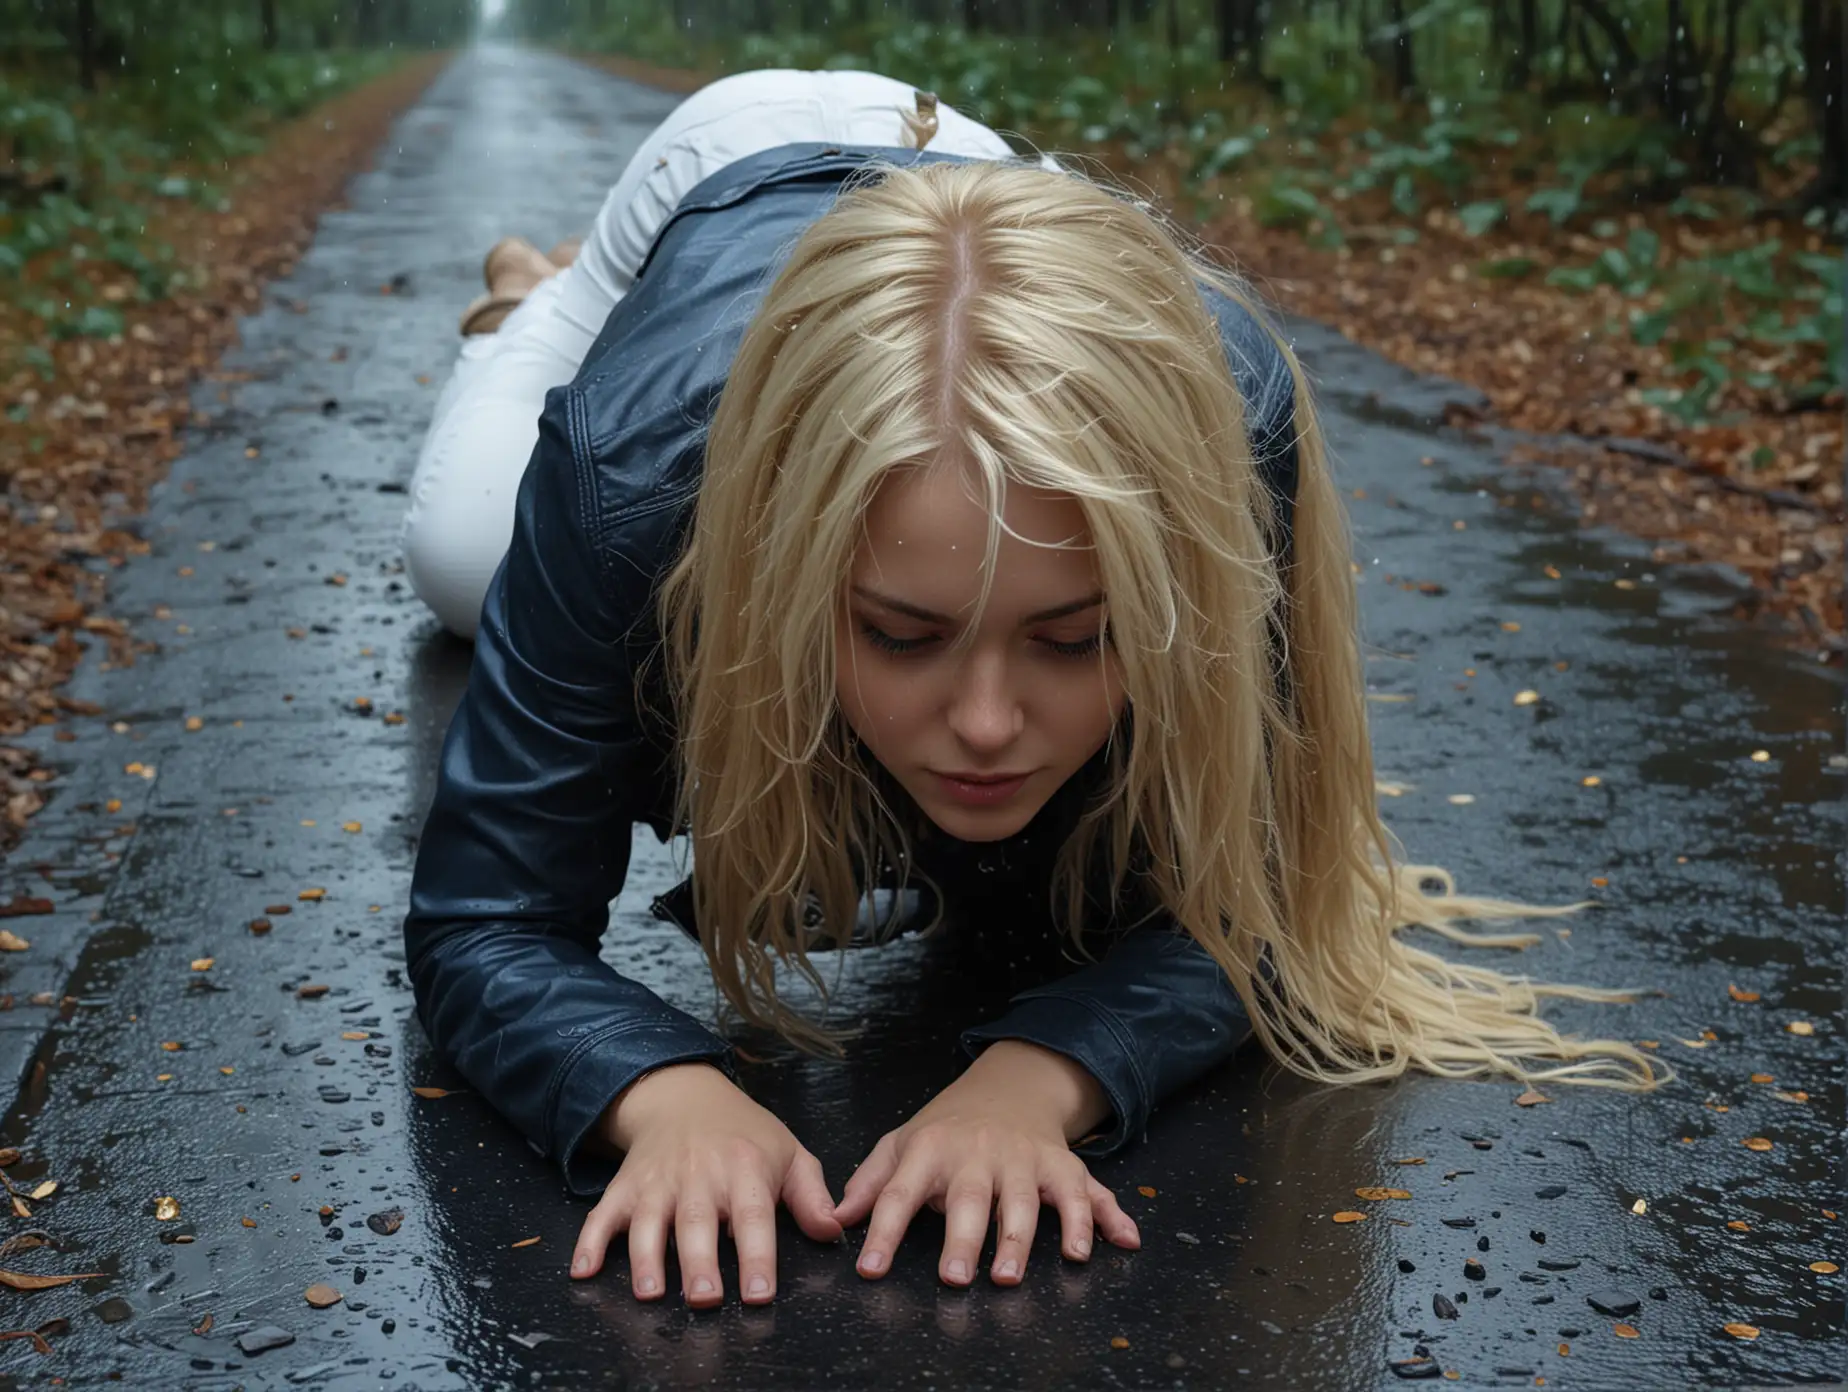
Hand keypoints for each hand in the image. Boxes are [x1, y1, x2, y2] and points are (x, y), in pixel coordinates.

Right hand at [570, 1063, 841, 1306]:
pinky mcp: (625, 1188)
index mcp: (744, 1170)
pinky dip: (589, 1242)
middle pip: (696, 1223)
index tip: (758, 1294)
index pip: (753, 1217)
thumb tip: (833, 1232)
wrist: (686, 1096)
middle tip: (704, 1300)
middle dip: (698, 1263)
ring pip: (648, 1222)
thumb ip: (812, 1195)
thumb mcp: (789, 1153)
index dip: (757, 1256)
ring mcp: (657, 1182)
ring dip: (646, 1258)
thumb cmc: (744, 1135)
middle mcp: (698, 1176)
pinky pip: (602, 1215)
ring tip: (651, 1293)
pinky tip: (583, 1270)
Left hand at [830, 1061, 1140, 1286]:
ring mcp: (1024, 1158)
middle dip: (963, 1239)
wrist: (1007, 1087)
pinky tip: (1106, 1245)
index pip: (900, 1192)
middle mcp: (978, 1153)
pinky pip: (1085, 1192)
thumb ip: (870, 1183)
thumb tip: (835, 1220)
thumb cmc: (946, 1130)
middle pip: (969, 1198)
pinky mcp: (1062, 1165)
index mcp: (931, 1149)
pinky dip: (1099, 1218)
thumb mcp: (900, 1144)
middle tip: (953, 1278)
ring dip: (1019, 1238)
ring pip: (1025, 1199)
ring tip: (1007, 1275)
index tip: (871, 1268)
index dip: (884, 1231)